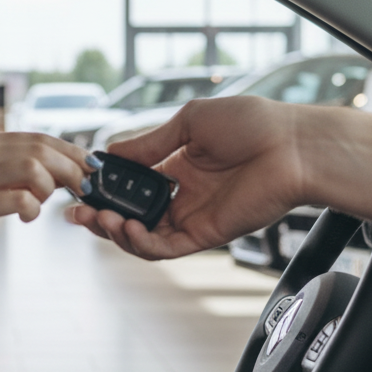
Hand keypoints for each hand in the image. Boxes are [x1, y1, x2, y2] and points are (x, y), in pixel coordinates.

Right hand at [0, 131, 93, 259]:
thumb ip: (7, 167)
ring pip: (34, 168)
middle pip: (41, 149)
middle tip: (82, 187)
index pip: (39, 137)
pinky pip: (18, 199)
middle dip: (71, 168)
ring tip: (44, 202)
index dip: (70, 150)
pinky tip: (26, 217)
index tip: (90, 165)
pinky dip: (32, 208)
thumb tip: (54, 172)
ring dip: (51, 187)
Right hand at [67, 96, 309, 259]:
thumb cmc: (253, 124)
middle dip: (99, 217)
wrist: (294, 145)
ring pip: (142, 237)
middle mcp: (183, 195)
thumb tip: (110, 153)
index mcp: (178, 167)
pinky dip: (141, 244)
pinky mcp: (206, 235)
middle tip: (77, 213)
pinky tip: (129, 229)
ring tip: (101, 219)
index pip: (131, 187)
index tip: (83, 187)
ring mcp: (192, 217)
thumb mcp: (188, 123)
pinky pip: (165, 248)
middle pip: (131, 217)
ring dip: (115, 232)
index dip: (106, 191)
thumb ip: (148, 144)